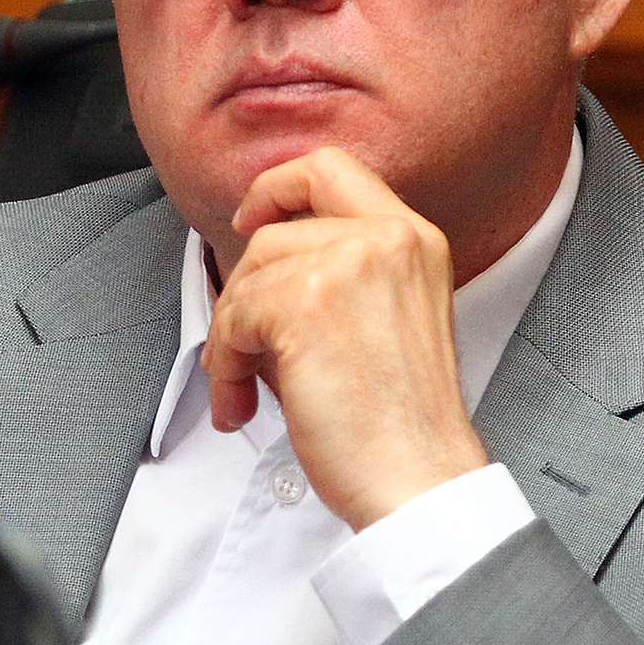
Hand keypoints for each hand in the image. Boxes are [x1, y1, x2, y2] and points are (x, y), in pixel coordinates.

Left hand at [204, 147, 489, 529]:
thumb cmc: (400, 421)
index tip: (250, 221)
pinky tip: (242, 405)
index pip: (331, 167)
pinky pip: (233, 318)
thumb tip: (257, 265)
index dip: (277, 187)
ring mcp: (348, 263)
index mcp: (414, 238)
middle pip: (274, 232)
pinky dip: (224, 366)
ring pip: (248, 277)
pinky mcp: (307, 302)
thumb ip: (342, 274)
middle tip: (243, 348)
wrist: (419, 477)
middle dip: (243, 292)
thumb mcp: (386, 317)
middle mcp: (388, 237)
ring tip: (245, 392)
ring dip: (231, 339)